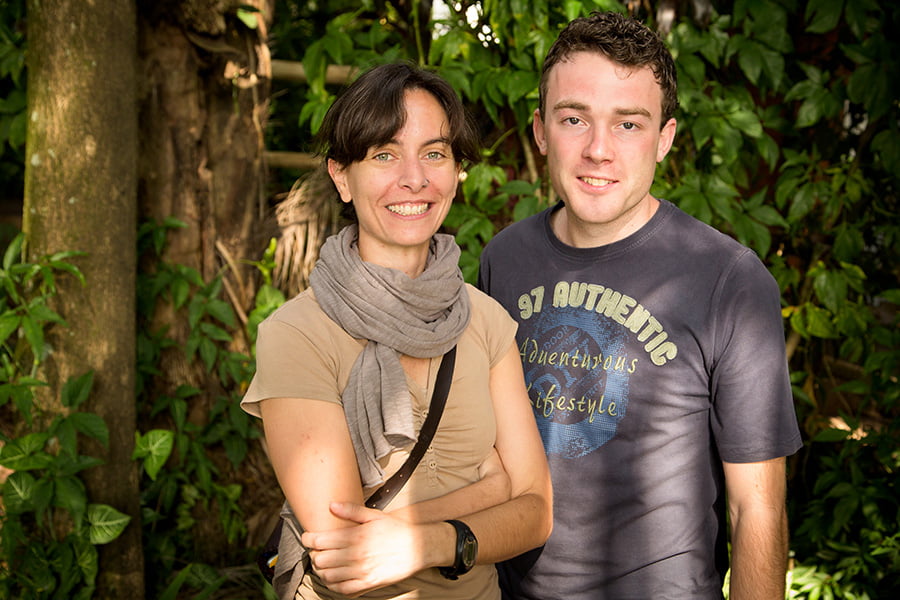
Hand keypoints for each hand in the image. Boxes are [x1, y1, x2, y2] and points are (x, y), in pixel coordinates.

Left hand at [301, 502, 448, 596]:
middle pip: (321, 560)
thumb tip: (331, 505)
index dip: (308, 539)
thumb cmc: (395, 530)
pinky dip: (333, 585)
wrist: (417, 548)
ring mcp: (362, 572)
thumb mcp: (374, 516)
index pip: (320, 541)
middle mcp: (357, 555)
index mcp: (356, 536)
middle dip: (314, 554)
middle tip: (317, 550)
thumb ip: (351, 511)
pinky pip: (343, 590)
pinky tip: (335, 576)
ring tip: (324, 564)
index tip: (308, 537)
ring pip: (328, 577)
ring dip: (322, 571)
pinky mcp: (368, 584)